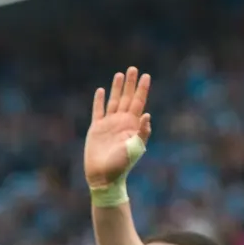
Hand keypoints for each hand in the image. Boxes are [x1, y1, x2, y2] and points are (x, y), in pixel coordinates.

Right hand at [84, 67, 152, 188]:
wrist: (104, 176)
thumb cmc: (121, 165)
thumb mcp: (135, 148)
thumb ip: (142, 132)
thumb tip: (147, 115)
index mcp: (132, 125)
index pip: (139, 102)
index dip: (142, 89)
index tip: (146, 76)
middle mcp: (121, 122)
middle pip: (127, 98)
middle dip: (130, 84)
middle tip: (133, 69)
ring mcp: (109, 124)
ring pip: (113, 101)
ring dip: (117, 88)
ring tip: (120, 74)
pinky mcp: (96, 129)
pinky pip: (98, 111)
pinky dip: (99, 101)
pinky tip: (100, 91)